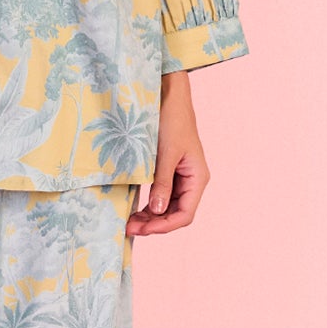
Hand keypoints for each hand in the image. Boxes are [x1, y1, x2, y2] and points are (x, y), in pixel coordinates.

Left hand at [127, 69, 208, 236]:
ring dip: (150, 217)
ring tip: (129, 223)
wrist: (168, 97)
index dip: (164, 226)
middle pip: (175, 214)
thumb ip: (162, 183)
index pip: (185, 214)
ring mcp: (180, 178)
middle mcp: (191, 182)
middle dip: (154, 224)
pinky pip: (161, 197)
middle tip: (129, 228)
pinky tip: (134, 210)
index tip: (142, 230)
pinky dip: (148, 206)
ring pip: (167, 208)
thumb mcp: (165, 153)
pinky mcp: (169, 173)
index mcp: (197, 178)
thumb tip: (157, 211)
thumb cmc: (171, 121)